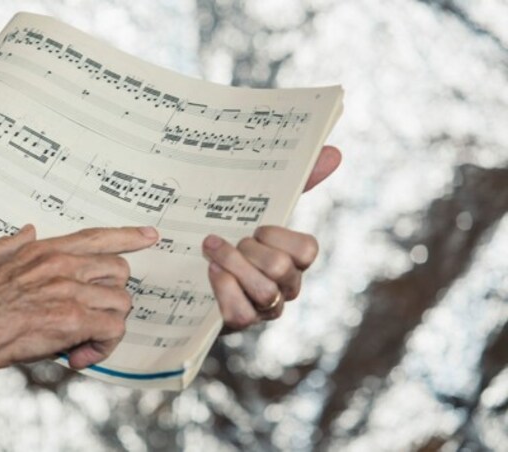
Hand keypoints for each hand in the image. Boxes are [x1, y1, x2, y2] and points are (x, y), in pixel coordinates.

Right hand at [0, 225, 158, 370]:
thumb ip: (7, 243)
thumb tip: (27, 231)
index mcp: (43, 250)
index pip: (96, 237)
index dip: (128, 237)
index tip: (150, 236)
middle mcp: (62, 265)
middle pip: (118, 271)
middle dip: (112, 295)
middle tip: (93, 316)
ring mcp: (69, 291)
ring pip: (121, 302)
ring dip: (109, 324)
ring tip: (84, 342)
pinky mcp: (72, 320)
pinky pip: (112, 329)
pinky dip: (104, 347)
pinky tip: (79, 356)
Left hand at [203, 145, 340, 330]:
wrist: (194, 272)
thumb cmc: (239, 237)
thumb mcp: (262, 208)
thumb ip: (298, 182)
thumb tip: (334, 153)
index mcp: (296, 259)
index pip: (306, 249)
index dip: (277, 236)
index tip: (255, 227)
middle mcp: (287, 286)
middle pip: (281, 269)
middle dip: (248, 250)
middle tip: (226, 240)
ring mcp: (266, 307)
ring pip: (264, 292)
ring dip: (233, 266)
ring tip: (212, 252)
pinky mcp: (241, 322)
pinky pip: (241, 313)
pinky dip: (222, 289)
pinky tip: (210, 273)